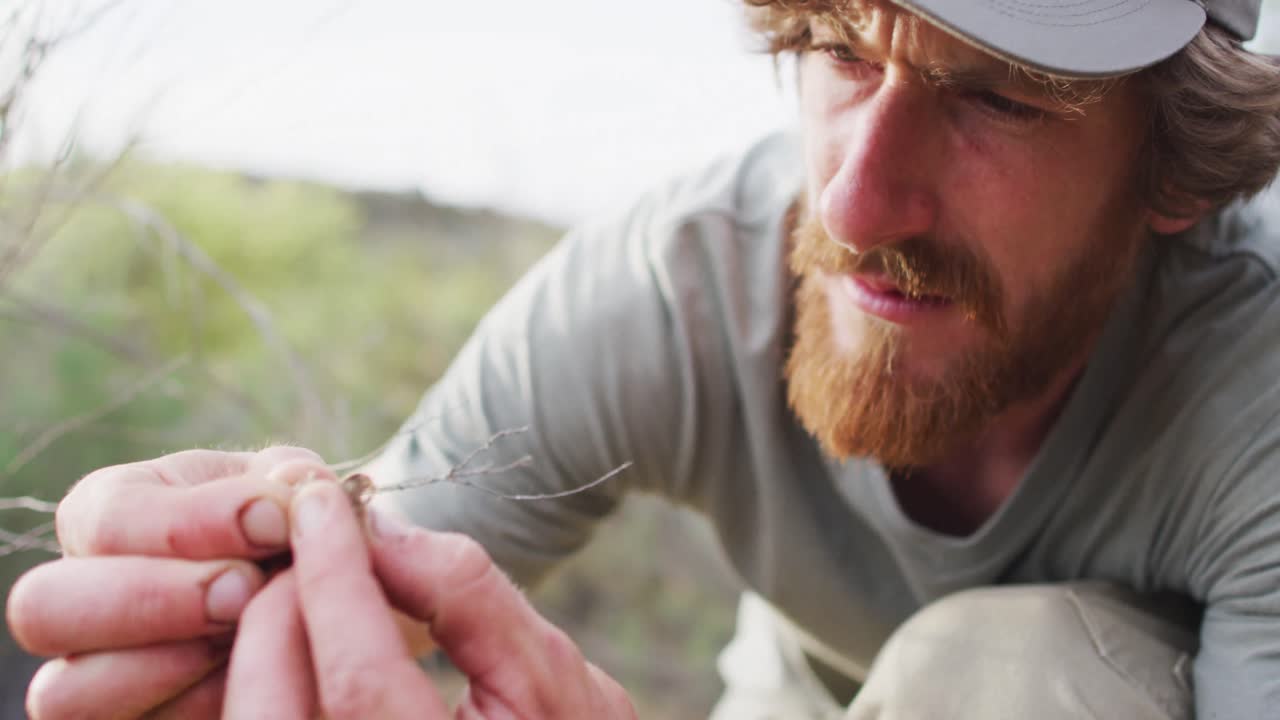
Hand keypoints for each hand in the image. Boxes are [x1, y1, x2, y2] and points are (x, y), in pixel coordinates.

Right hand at [5, 446, 335, 718]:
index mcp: (111, 513)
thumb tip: (291, 486)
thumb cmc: (290, 531)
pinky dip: (197, 706)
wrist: (312, 601)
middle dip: (153, 598)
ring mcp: (93, 672)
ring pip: (66, 692)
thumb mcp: (290, 492)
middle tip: (246, 588)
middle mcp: (81, 596)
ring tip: (244, 637)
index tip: (273, 521)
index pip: (103, 518)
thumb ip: (288, 481)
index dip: (186, 522)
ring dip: (164, 666)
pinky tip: (248, 676)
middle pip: (45, 607)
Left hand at [223, 480, 636, 718]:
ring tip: (311, 586)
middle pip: (273, 709)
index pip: (357, 675)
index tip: (322, 504)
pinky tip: (312, 638)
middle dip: (279, 606)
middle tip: (309, 541)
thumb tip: (383, 529)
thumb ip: (472, 600)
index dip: (334, 576)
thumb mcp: (557, 680)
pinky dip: (276, 679)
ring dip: (268, 643)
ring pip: (255, 718)